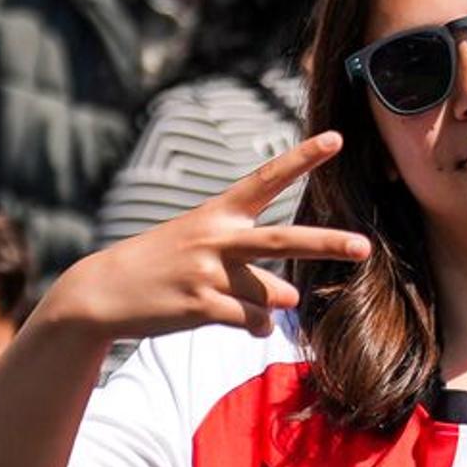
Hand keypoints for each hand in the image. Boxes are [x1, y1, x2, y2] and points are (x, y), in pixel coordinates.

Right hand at [35, 134, 369, 344]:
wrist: (102, 292)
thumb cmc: (161, 265)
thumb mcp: (200, 246)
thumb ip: (251, 266)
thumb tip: (291, 300)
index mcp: (217, 214)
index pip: (266, 180)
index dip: (302, 158)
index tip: (336, 138)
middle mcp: (216, 238)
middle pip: (284, 241)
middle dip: (327, 244)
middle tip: (364, 247)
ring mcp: (208, 272)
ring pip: (273, 295)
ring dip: (269, 305)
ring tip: (236, 301)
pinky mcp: (201, 306)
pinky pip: (254, 322)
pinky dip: (255, 327)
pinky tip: (235, 323)